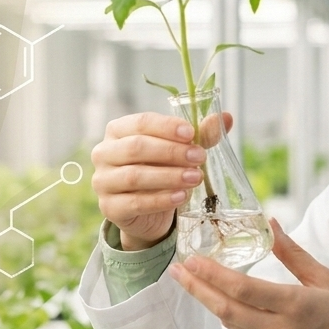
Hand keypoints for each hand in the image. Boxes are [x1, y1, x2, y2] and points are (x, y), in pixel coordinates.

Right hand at [91, 110, 233, 249]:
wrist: (147, 211)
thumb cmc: (161, 170)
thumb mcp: (180, 151)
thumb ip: (200, 135)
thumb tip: (226, 117)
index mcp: (118, 130)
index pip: (140, 122)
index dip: (166, 127)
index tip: (191, 133)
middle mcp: (104, 153)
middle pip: (136, 147)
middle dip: (171, 152)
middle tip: (199, 157)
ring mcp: (103, 181)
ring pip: (134, 176)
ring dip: (169, 176)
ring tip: (196, 178)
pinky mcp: (110, 208)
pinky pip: (135, 203)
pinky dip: (160, 200)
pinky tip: (180, 197)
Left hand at [167, 218, 328, 328]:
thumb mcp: (326, 279)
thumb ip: (293, 253)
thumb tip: (270, 223)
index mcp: (296, 305)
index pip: (243, 288)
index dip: (212, 274)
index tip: (191, 259)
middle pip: (226, 309)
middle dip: (196, 288)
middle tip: (176, 270)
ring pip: (231, 323)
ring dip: (209, 301)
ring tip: (191, 280)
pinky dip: (231, 315)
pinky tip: (221, 300)